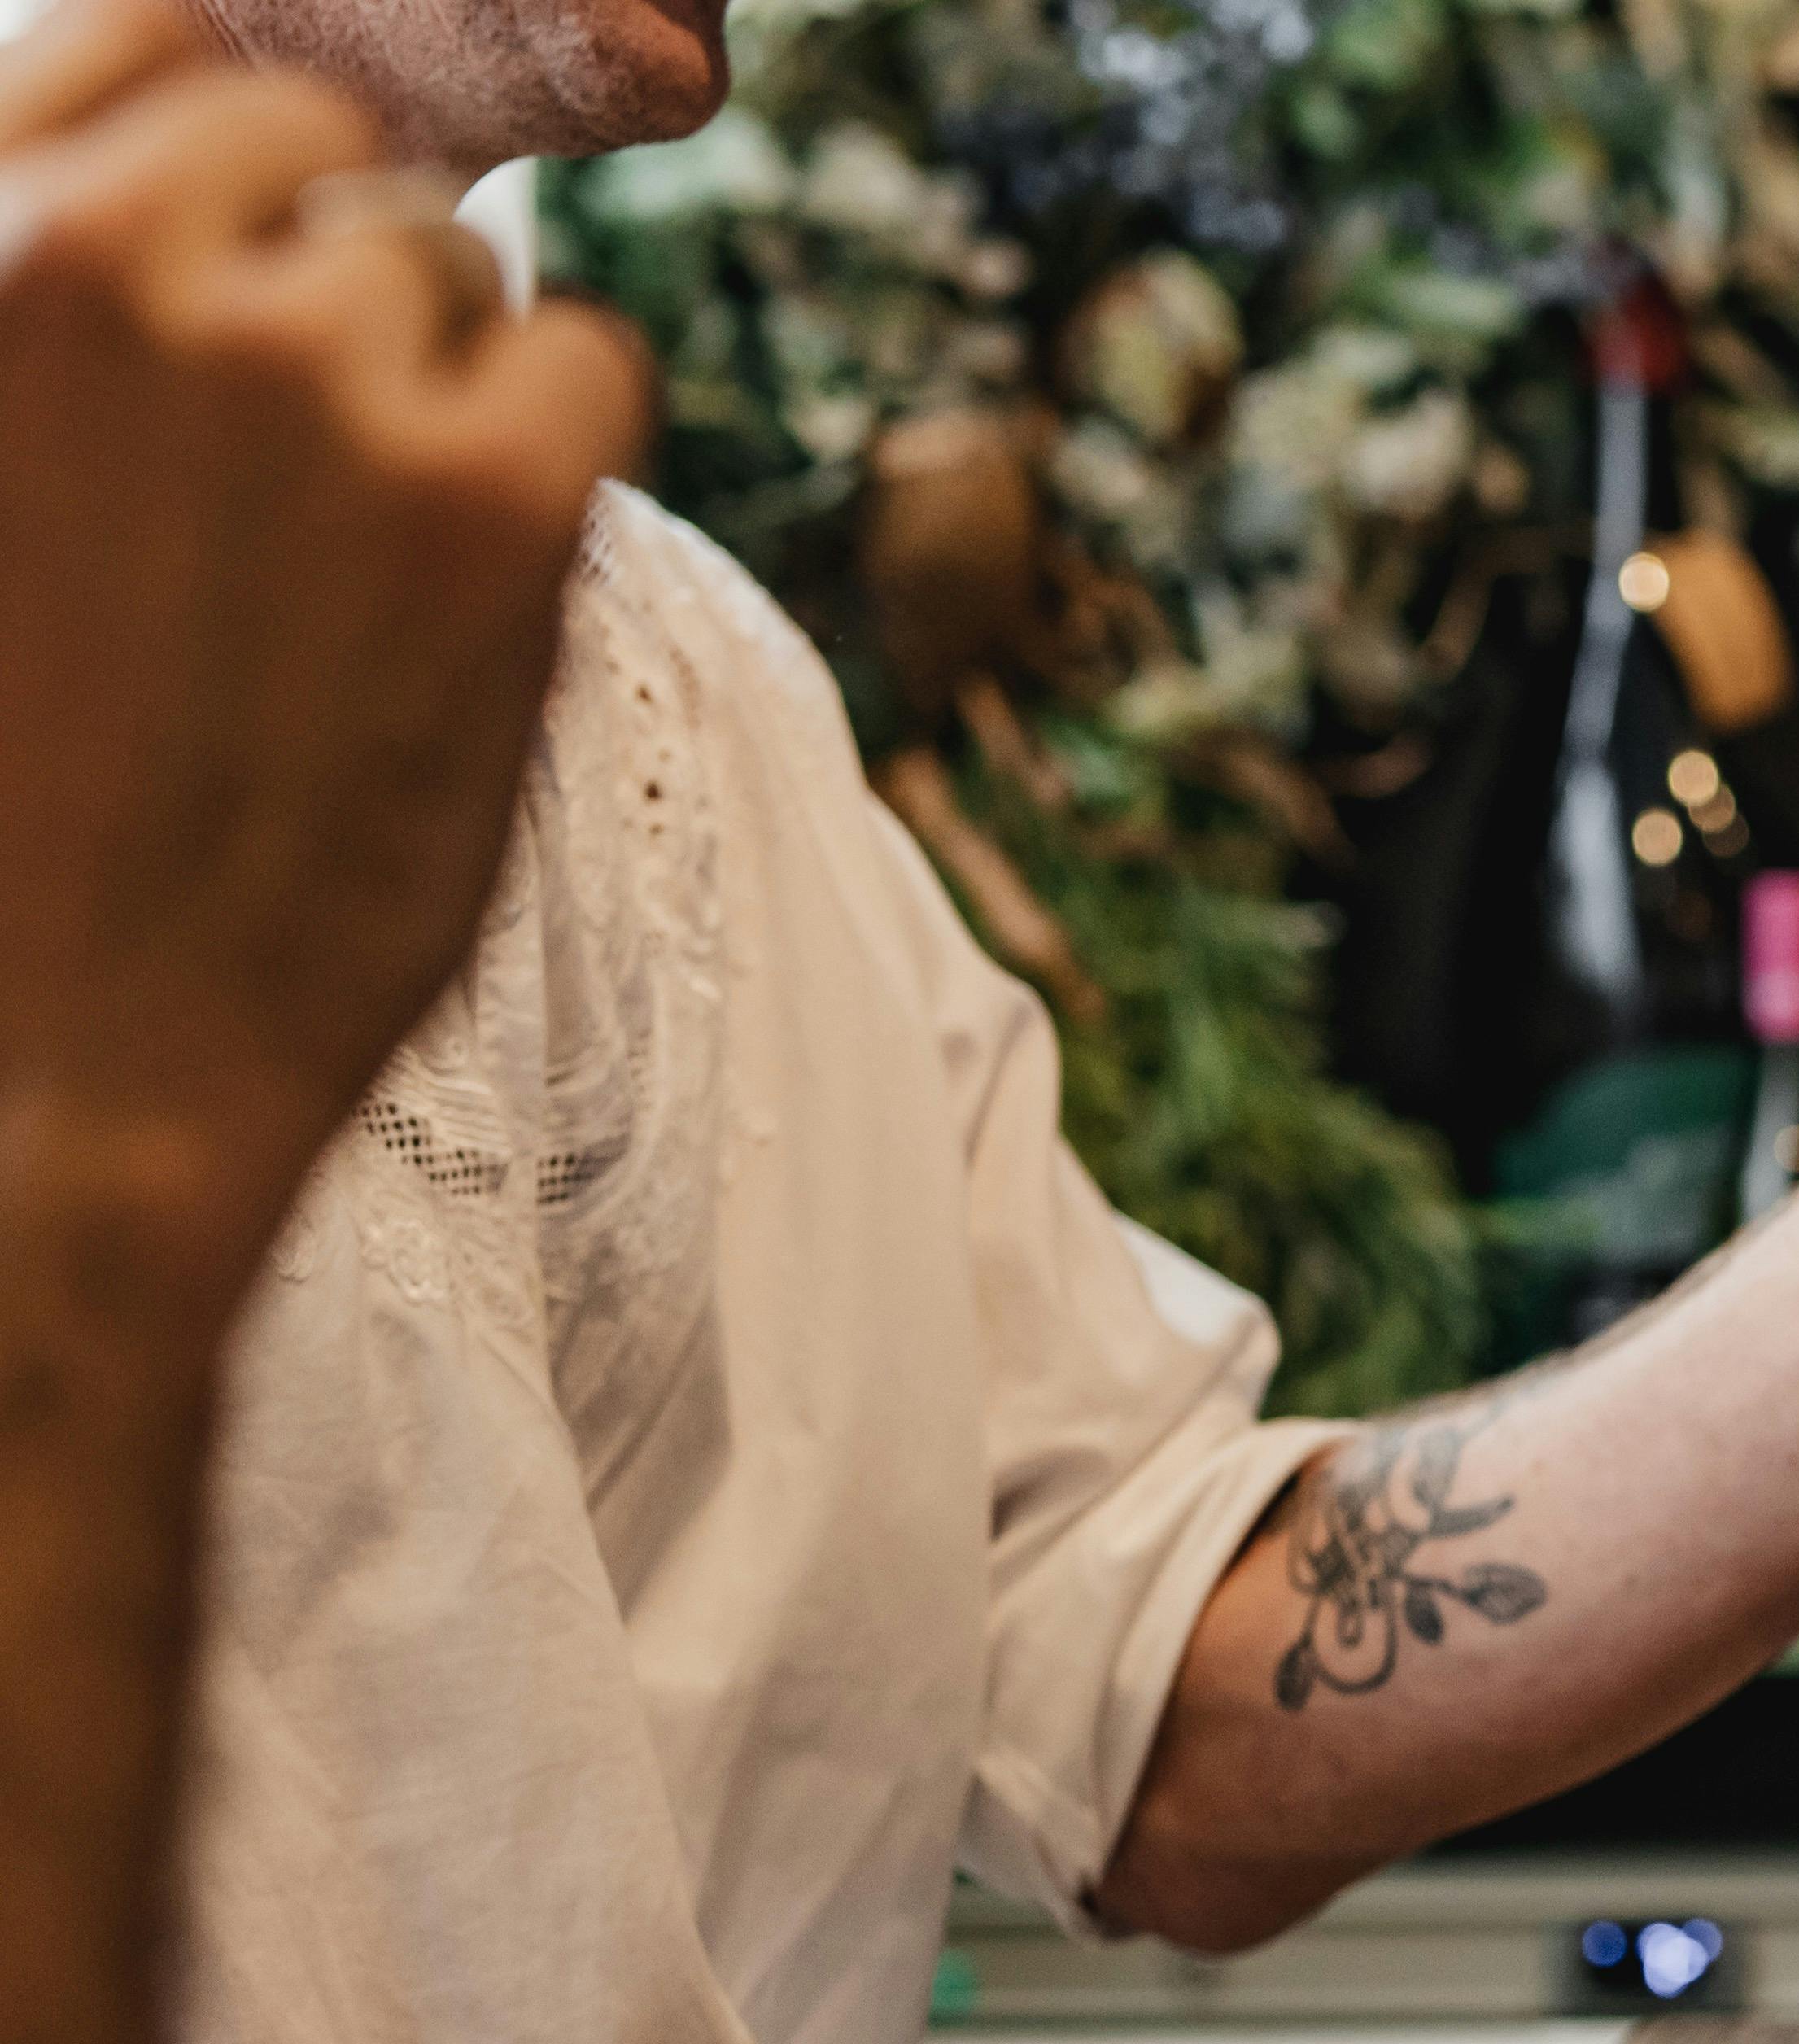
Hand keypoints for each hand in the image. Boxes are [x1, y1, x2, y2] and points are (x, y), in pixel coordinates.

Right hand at [0, 0, 644, 1261]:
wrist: (64, 1037)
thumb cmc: (11, 781)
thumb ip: (46, 315)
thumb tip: (187, 198)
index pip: (146, 32)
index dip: (229, 123)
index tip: (262, 221)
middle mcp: (114, 260)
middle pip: (322, 153)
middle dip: (342, 274)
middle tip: (319, 461)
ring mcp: (308, 363)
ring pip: (456, 267)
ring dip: (444, 382)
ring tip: (356, 559)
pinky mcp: (485, 489)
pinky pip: (589, 364)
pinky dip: (561, 449)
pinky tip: (478, 572)